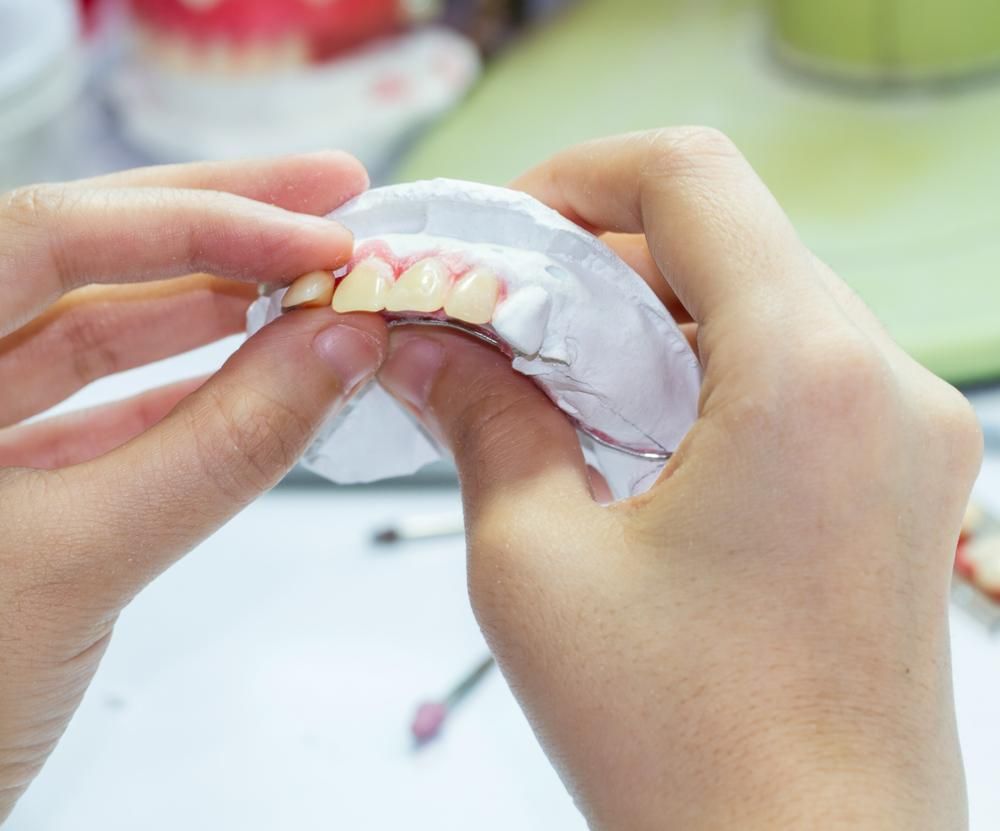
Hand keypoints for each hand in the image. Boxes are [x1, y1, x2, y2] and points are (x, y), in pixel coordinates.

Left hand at [0, 154, 386, 819]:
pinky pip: (115, 421)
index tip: (323, 231)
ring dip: (220, 311)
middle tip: (335, 195)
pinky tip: (270, 380)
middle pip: (85, 260)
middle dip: (219, 223)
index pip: (57, 234)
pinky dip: (199, 399)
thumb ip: (221, 445)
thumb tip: (340, 344)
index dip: (203, 220)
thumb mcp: (79, 558)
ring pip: (105, 338)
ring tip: (319, 283)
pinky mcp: (18, 494)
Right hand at [377, 129, 981, 828]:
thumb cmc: (686, 750)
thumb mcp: (537, 566)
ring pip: (759, 299)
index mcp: (806, 375)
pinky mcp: (899, 482)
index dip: (576, 176)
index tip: (500, 237)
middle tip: (500, 315)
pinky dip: (698, 369)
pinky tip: (626, 432)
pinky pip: (792, 370)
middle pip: (726, 234)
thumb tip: (426, 344)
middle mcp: (884, 383)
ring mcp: (906, 434)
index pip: (691, 174)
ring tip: (551, 380)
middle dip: (597, 255)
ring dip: (645, 316)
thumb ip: (481, 421)